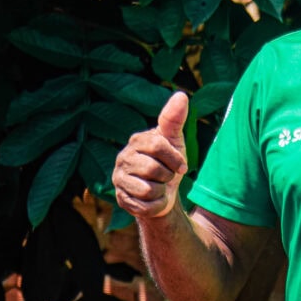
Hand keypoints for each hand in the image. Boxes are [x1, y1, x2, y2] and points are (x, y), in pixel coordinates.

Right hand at [113, 91, 188, 218]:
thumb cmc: (169, 162)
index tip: (182, 165)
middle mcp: (123, 158)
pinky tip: (152, 199)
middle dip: (167, 176)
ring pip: (148, 189)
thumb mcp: (175, 140)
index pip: (157, 145)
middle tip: (166, 176)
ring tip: (158, 186)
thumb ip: (175, 119)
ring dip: (161, 191)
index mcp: (137, 141)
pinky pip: (144, 206)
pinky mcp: (121, 199)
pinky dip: (155, 205)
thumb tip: (181, 95)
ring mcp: (119, 179)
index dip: (175, 158)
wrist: (164, 192)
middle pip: (153, 169)